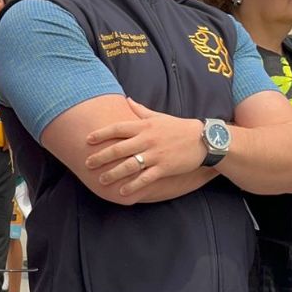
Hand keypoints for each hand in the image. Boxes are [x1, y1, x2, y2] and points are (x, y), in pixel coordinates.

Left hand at [84, 98, 205, 195]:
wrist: (203, 140)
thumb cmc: (178, 128)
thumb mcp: (158, 116)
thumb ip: (140, 110)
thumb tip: (126, 99)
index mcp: (144, 126)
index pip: (118, 128)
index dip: (101, 134)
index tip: (88, 140)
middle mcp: (147, 140)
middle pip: (119, 148)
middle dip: (101, 156)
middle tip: (87, 163)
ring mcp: (156, 154)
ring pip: (130, 165)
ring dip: (113, 173)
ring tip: (101, 180)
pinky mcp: (164, 168)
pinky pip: (145, 178)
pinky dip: (133, 186)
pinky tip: (122, 192)